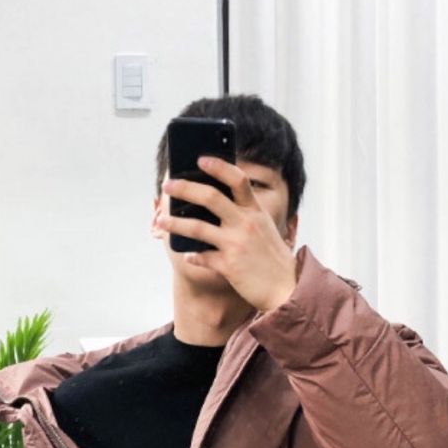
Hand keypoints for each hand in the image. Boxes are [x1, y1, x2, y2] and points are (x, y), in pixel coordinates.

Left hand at [158, 157, 297, 311]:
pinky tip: (187, 254)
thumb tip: (213, 202)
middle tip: (168, 185)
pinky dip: (192, 256)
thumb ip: (244, 213)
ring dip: (175, 223)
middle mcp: (245, 224)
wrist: (286, 288)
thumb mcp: (263, 227)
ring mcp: (236, 245)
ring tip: (160, 220)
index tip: (200, 159)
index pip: (237, 179)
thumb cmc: (272, 257)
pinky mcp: (229, 266)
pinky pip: (202, 257)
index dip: (218, 166)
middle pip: (210, 197)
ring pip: (198, 227)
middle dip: (185, 188)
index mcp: (255, 211)